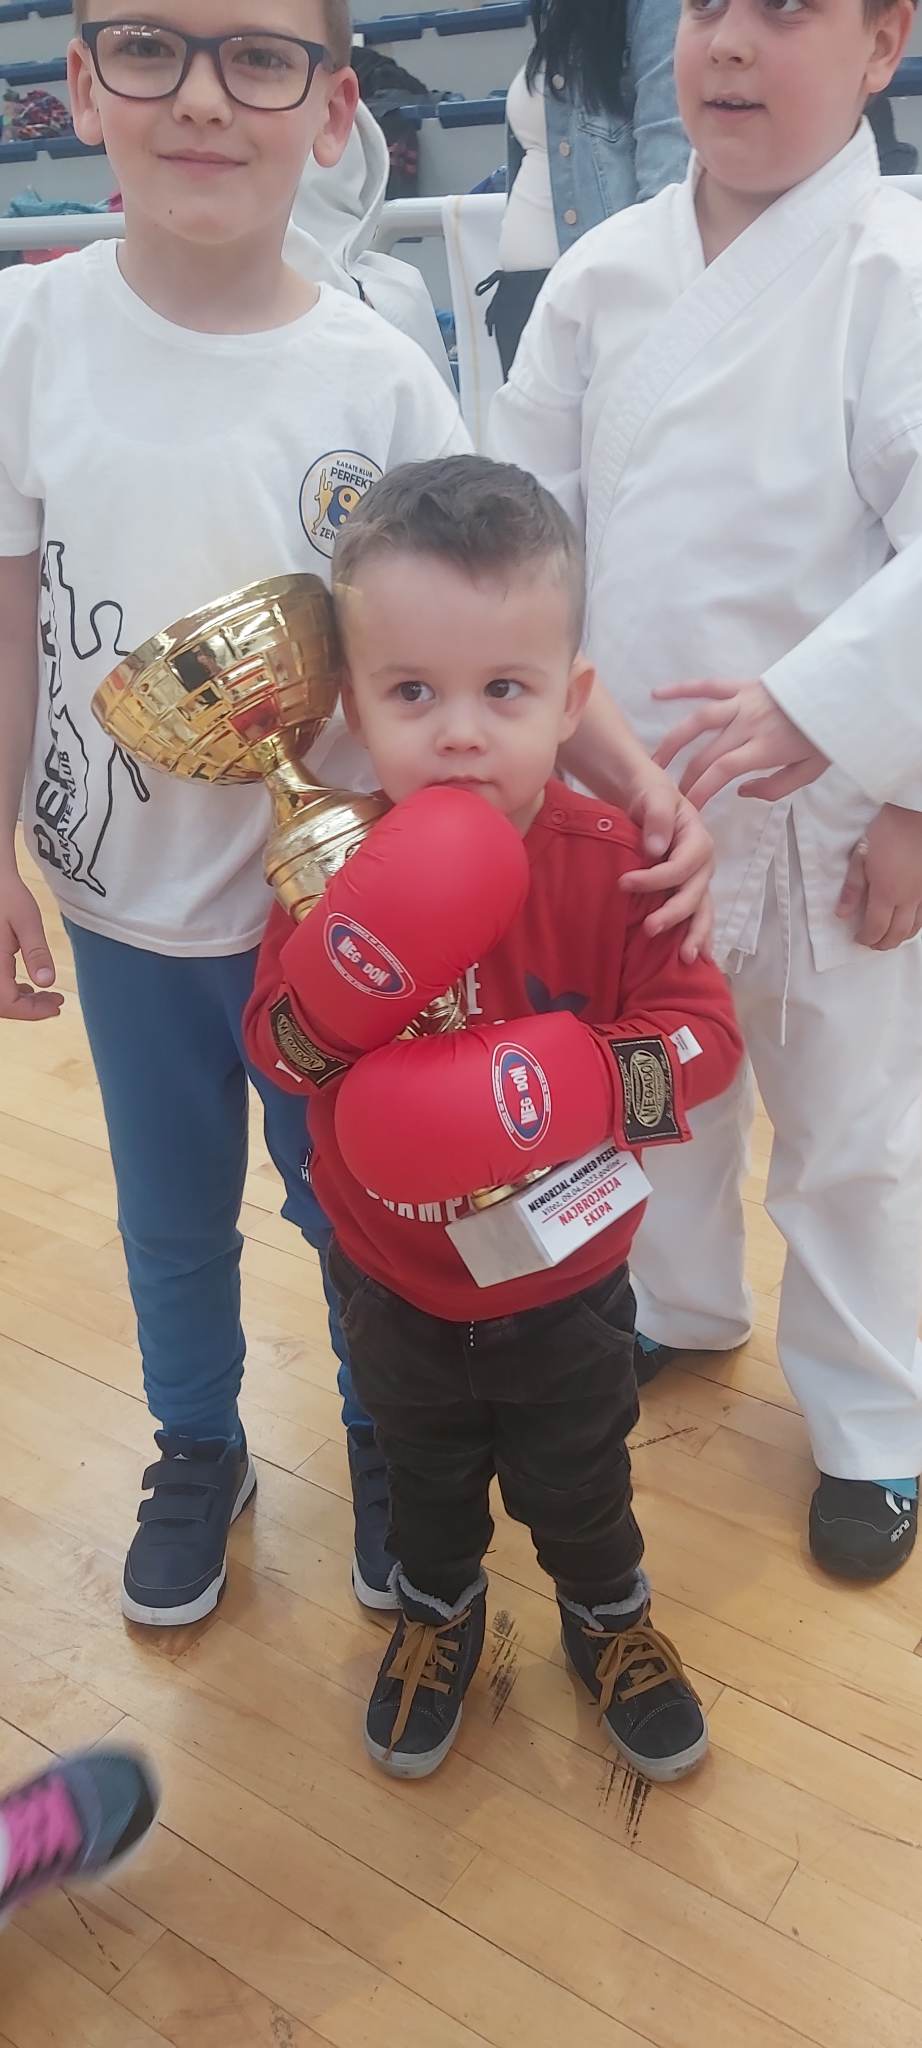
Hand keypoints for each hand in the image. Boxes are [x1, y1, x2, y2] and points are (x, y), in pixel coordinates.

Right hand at [0, 869, 61, 1020]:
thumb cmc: (6, 894)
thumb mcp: (26, 921)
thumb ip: (36, 952)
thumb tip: (47, 982)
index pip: (8, 1003)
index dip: (33, 1011)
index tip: (57, 1007)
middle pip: (1, 1004)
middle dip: (28, 1009)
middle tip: (56, 1003)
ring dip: (19, 1001)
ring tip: (47, 996)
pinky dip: (9, 990)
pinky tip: (27, 986)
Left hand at [620, 763, 714, 963]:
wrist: (648, 800)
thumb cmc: (651, 797)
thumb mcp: (654, 795)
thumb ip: (657, 816)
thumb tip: (656, 849)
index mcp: (698, 839)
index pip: (682, 866)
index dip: (656, 878)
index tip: (624, 883)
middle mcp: (703, 864)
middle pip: (695, 894)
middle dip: (674, 914)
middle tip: (650, 929)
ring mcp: (698, 881)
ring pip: (702, 911)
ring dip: (694, 934)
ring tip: (686, 959)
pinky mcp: (688, 892)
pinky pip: (695, 916)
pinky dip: (695, 936)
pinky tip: (693, 959)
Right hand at [653, 679, 829, 806]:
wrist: (842, 691)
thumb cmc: (826, 735)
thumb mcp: (810, 772)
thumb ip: (775, 788)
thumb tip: (740, 791)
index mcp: (765, 748)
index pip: (721, 771)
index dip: (700, 790)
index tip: (688, 807)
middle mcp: (748, 724)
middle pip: (706, 753)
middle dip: (685, 777)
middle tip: (672, 795)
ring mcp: (742, 701)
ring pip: (698, 720)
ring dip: (673, 741)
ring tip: (656, 759)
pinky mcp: (743, 684)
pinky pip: (708, 685)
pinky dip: (681, 689)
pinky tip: (656, 694)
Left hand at [837, 805, 921, 948]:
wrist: (916, 811)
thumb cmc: (887, 830)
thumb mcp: (861, 856)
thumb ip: (852, 888)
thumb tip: (842, 914)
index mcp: (887, 892)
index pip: (876, 928)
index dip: (866, 938)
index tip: (858, 938)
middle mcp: (908, 899)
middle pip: (897, 933)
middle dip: (883, 943)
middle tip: (872, 943)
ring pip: (915, 927)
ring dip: (901, 937)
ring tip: (890, 936)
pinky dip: (917, 925)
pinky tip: (910, 922)